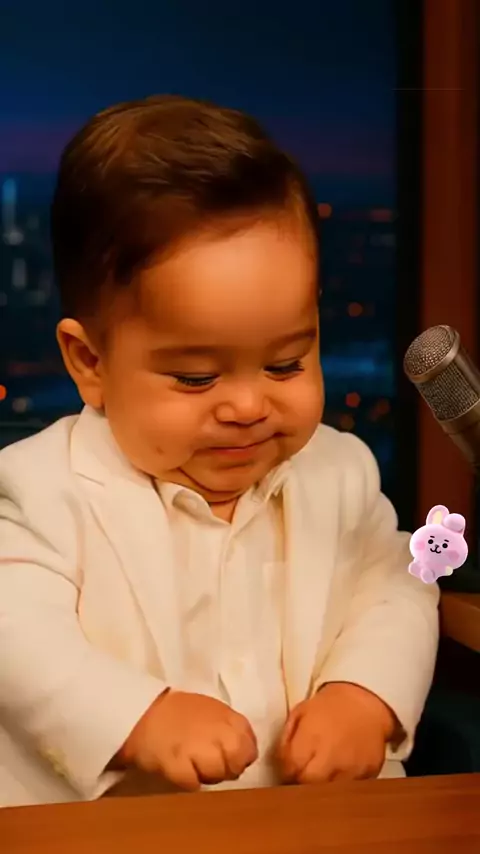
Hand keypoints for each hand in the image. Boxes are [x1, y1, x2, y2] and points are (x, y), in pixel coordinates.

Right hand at [118, 690, 257, 790]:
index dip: (242, 756)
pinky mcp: (176, 764)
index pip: (249, 745)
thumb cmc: (178, 713)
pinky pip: (193, 783)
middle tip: (213, 767)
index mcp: (226, 715)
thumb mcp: (211, 710)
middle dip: (229, 769)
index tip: (229, 758)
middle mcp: (215, 729)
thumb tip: (244, 753)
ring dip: (207, 776)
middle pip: (238, 760)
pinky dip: (188, 782)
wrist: (141, 711)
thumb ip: (230, 728)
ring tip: (193, 767)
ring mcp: (196, 747)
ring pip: (218, 773)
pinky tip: (179, 771)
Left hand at [277, 682, 395, 783]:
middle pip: (308, 785)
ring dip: (321, 788)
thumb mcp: (300, 712)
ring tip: (319, 778)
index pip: (290, 768)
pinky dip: (341, 788)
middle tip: (301, 777)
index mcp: (311, 735)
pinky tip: (338, 776)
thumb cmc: (329, 706)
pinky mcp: (369, 774)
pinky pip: (350, 790)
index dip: (285, 772)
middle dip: (300, 783)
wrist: (365, 703)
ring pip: (329, 793)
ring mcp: (352, 767)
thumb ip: (287, 740)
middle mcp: (332, 755)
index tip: (288, 770)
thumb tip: (281, 764)